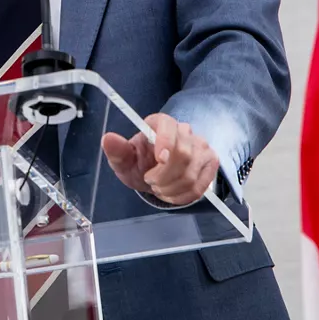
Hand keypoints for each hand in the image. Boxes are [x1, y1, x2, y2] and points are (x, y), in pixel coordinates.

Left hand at [101, 114, 218, 205]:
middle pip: (183, 153)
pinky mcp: (210, 163)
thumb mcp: (124, 159)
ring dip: (172, 188)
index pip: (168, 125)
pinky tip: (172, 195)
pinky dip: (184, 196)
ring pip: (192, 172)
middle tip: (150, 182)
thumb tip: (107, 138)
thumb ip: (117, 150)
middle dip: (164, 175)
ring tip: (159, 189)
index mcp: (160, 122)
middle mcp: (184, 131)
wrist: (155, 174)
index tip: (158, 159)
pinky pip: (202, 185)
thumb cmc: (139, 162)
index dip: (166, 141)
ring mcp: (201, 146)